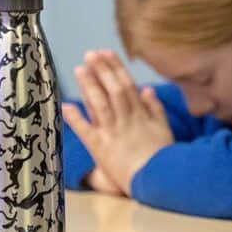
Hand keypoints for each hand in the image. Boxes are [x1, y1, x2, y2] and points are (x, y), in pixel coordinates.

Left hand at [61, 49, 172, 195]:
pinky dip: (76, 119)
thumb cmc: (163, 156)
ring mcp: (113, 133)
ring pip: (101, 105)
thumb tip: (147, 89)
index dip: (116, 67)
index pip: (127, 85)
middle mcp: (126, 120)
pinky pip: (87, 132)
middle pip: (114, 90)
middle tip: (90, 53)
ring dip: (90, 86)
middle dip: (102, 70)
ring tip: (80, 69)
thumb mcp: (164, 129)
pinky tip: (66, 106)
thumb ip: (155, 108)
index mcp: (140, 114)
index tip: (106, 52)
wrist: (158, 179)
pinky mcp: (101, 149)